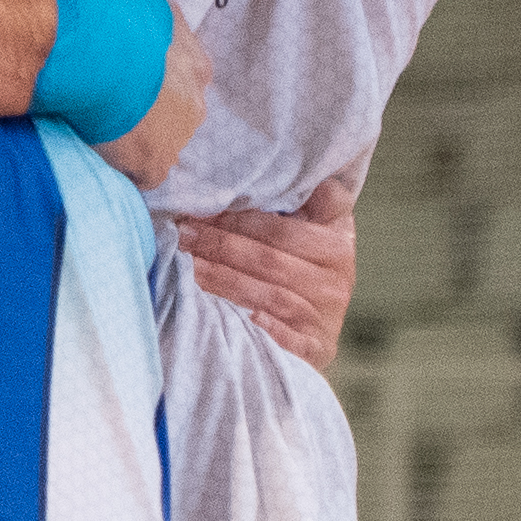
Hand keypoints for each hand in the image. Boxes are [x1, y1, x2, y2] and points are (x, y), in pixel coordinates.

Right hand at [105, 8, 215, 191]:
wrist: (96, 54)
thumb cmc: (118, 21)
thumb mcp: (149, 1)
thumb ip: (159, 14)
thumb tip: (155, 10)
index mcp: (198, 69)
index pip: (183, 85)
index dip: (155, 88)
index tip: (130, 85)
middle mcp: (196, 105)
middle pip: (175, 119)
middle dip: (150, 117)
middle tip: (115, 108)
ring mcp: (178, 138)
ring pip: (160, 147)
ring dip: (137, 142)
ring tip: (104, 130)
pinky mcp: (155, 164)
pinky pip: (143, 175)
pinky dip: (126, 168)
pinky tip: (106, 155)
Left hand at [179, 171, 357, 363]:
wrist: (322, 333)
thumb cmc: (314, 270)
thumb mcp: (325, 229)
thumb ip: (317, 201)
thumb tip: (305, 169)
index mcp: (337, 245)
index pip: (280, 230)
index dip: (238, 220)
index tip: (200, 211)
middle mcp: (335, 282)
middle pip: (268, 260)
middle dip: (220, 245)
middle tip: (182, 235)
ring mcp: (324, 318)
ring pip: (266, 295)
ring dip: (222, 280)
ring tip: (187, 265)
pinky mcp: (315, 351)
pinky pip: (284, 337)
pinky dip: (258, 325)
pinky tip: (229, 314)